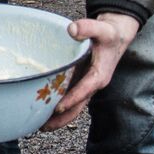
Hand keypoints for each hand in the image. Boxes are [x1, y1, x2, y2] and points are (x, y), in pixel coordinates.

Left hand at [40, 12, 140, 130]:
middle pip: (77, 107)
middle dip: (61, 118)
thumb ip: (88, 27)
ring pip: (72, 107)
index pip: (84, 90)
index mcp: (99, 75)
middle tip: (41, 126)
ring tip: (37, 125)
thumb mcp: (102, 28)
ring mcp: (86, 86)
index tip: (58, 107)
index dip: (72, 99)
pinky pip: (69, 99)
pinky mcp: (80, 83)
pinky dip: (57, 107)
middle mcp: (92, 84)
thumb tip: (72, 29)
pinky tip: (42, 110)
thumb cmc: (109, 34)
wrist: (116, 36)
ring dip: (57, 117)